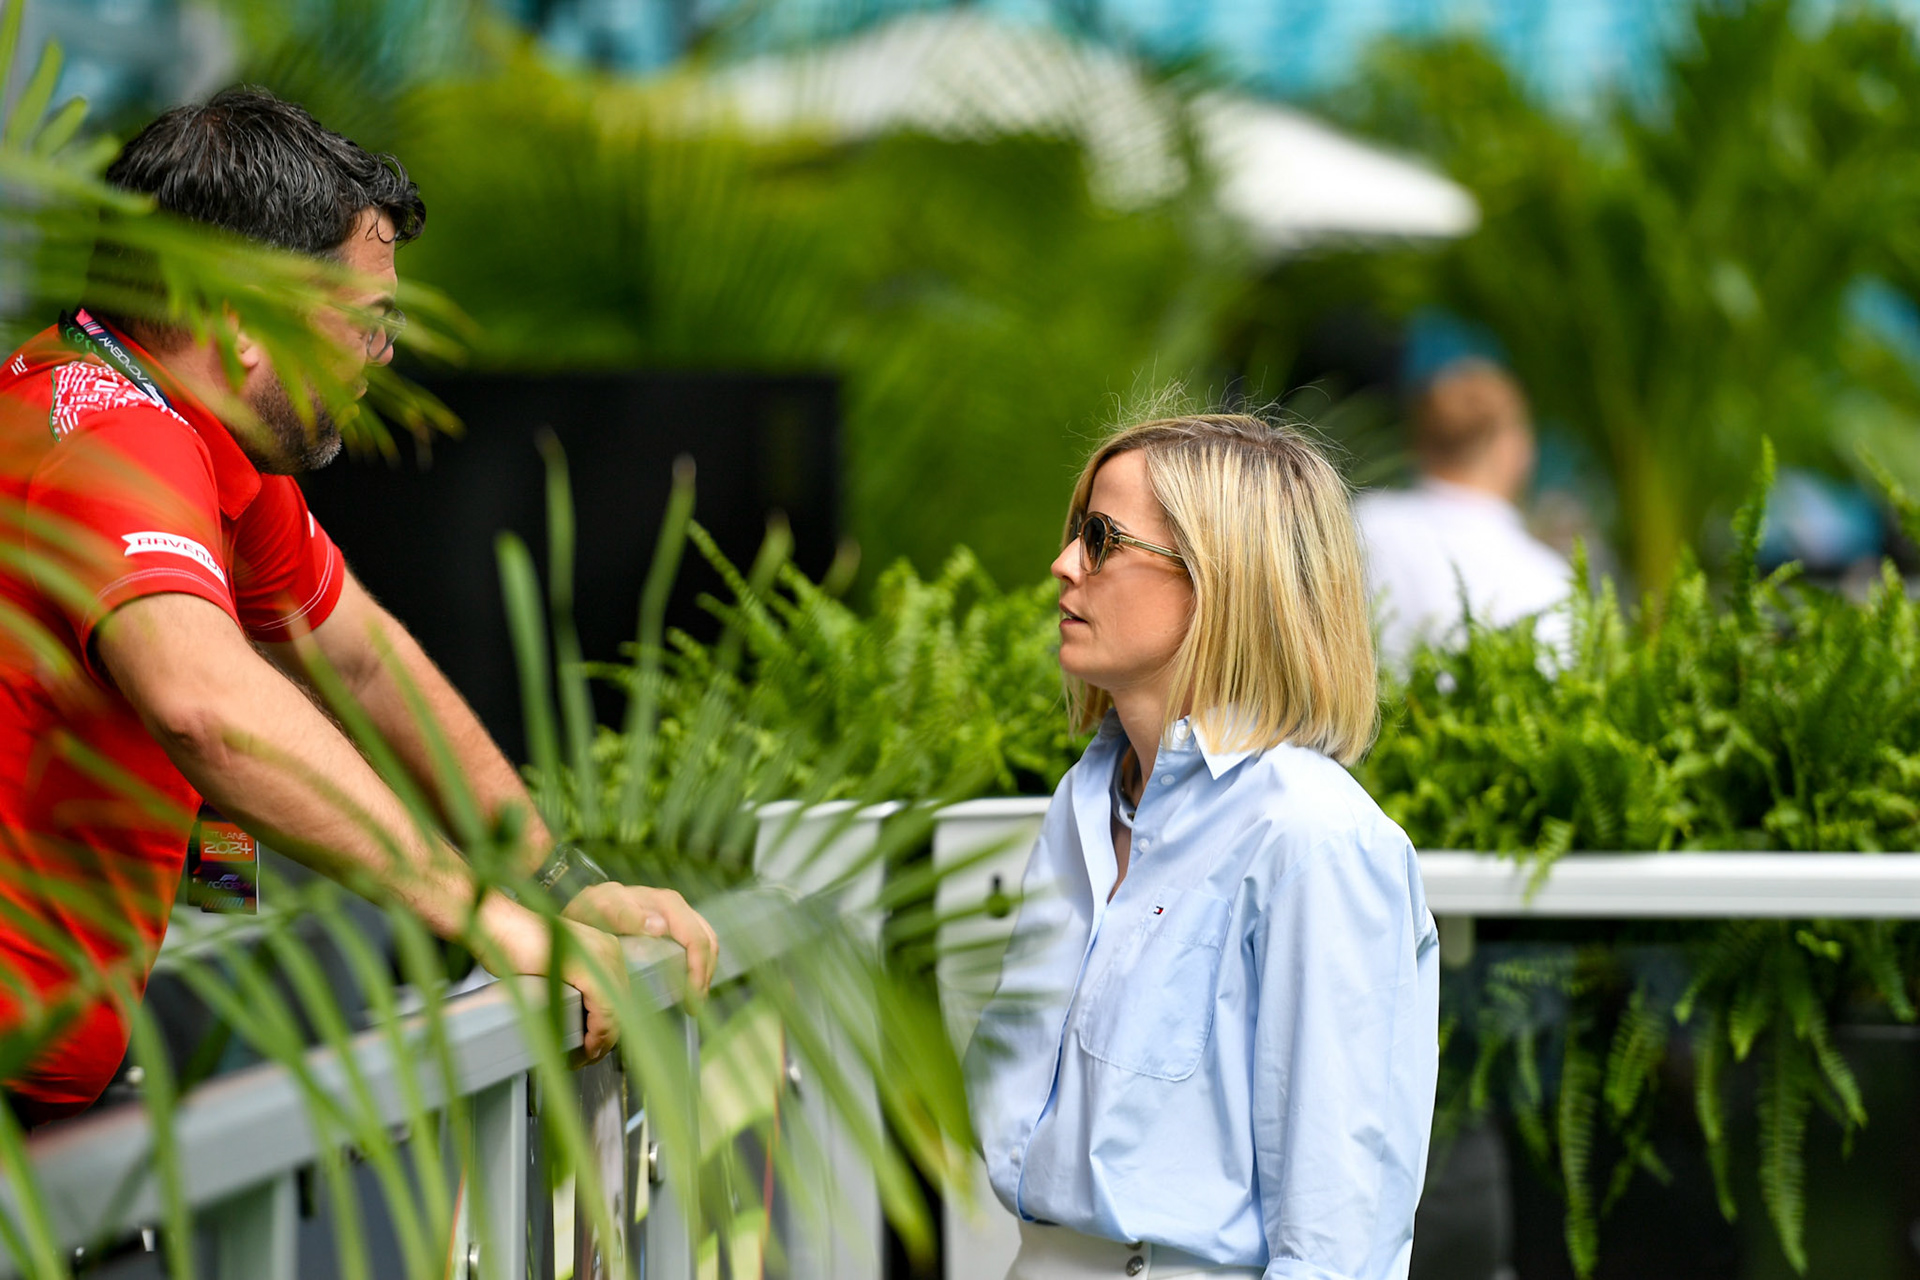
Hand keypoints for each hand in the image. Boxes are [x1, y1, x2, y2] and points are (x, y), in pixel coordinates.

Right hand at [475, 893, 629, 1062]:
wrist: (497, 926)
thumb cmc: (516, 945)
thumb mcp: (555, 968)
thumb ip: (573, 986)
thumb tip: (583, 1019)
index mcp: (604, 948)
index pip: (619, 996)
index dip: (609, 1029)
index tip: (592, 1049)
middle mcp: (608, 949)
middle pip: (622, 1005)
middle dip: (605, 1039)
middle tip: (585, 1058)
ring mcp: (601, 955)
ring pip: (616, 1011)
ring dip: (601, 1041)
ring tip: (582, 1057)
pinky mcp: (586, 967)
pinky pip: (604, 1009)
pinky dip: (598, 1033)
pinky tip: (586, 1045)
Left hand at [563, 882, 718, 997]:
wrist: (581, 910)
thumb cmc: (589, 912)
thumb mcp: (600, 911)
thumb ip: (625, 915)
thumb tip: (661, 927)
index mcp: (662, 902)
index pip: (694, 937)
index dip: (697, 968)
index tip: (690, 995)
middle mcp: (674, 906)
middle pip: (706, 941)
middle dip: (704, 975)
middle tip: (693, 1005)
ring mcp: (676, 915)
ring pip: (707, 942)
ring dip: (705, 972)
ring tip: (693, 1000)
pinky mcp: (674, 925)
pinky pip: (698, 944)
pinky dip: (700, 965)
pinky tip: (689, 985)